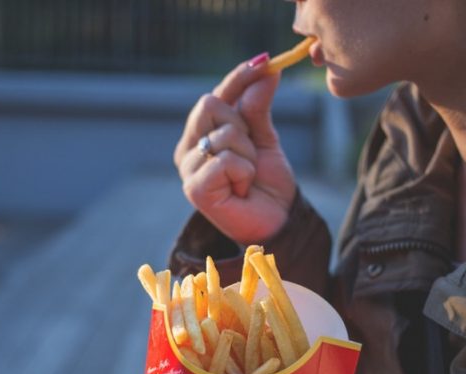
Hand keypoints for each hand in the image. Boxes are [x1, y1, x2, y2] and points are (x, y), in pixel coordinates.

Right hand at [174, 55, 296, 245]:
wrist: (277, 221)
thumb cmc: (267, 184)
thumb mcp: (265, 138)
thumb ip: (258, 107)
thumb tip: (266, 69)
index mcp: (200, 134)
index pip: (215, 95)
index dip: (238, 77)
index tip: (265, 61)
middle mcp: (188, 149)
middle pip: (210, 104)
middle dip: (243, 125)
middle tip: (251, 154)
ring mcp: (188, 169)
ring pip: (224, 133)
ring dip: (248, 155)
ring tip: (247, 178)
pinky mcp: (194, 189)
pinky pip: (225, 160)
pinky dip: (244, 172)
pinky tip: (242, 190)